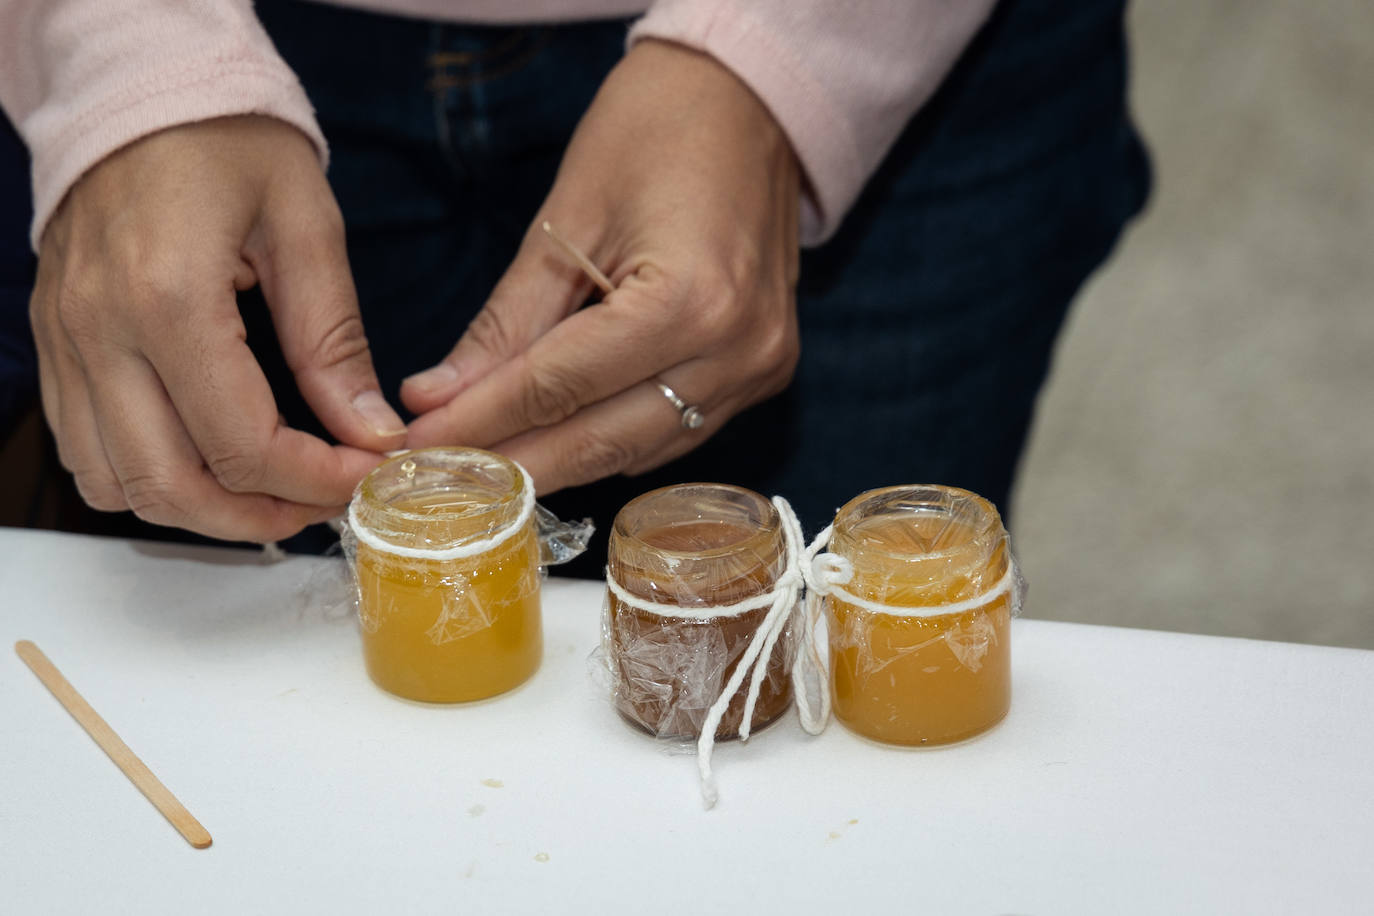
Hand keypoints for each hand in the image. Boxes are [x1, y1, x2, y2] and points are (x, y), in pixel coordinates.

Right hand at [31, 116, 404, 540]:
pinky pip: (86, 451)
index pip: (243, 444)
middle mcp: (100, 332)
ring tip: (274, 493)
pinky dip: (149, 479)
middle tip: (324, 505)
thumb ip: (335, 341)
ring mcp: (65, 344)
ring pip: (120, 485)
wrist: (138, 90)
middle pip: (173, 485)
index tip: (367, 475)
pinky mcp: (55, 346)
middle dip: (262, 516)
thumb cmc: (227, 141)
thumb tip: (371, 433)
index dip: (316, 480)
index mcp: (168, 299)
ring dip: (202, 511)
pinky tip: (210, 462)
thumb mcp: (305, 226)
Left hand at [402, 40, 800, 492]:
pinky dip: (612, 439)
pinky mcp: (765, 372)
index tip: (415, 444)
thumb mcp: (566, 218)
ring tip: (487, 462)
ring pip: (640, 448)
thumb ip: (507, 322)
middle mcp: (737, 351)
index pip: (559, 387)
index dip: (481, 421)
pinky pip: (676, 431)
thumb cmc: (655, 129)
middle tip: (440, 474)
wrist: (752, 98)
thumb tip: (437, 397)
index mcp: (689, 302)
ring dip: (560, 460)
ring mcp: (760, 367)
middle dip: (515, 461)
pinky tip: (558, 437)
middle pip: (604, 438)